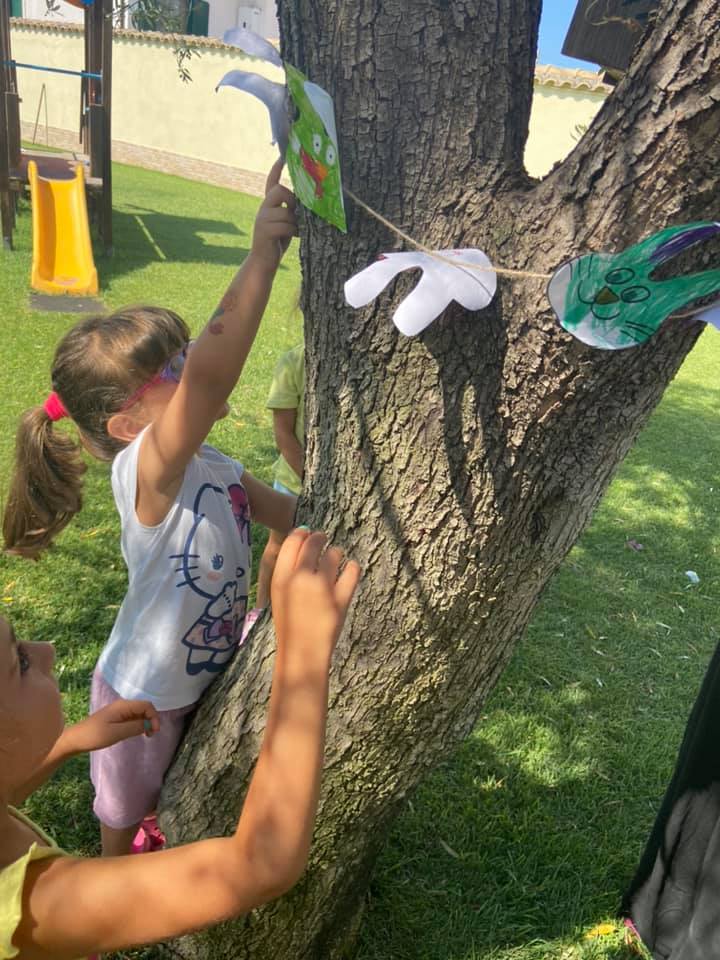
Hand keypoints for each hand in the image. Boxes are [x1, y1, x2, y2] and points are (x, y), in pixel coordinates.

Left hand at [65, 699, 160, 754]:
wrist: (75, 739)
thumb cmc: (95, 735)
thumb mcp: (116, 732)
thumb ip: (134, 727)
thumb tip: (149, 724)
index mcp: (123, 706)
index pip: (147, 705)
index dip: (154, 717)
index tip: (154, 732)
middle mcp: (123, 706)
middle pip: (144, 708)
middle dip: (151, 720)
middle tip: (150, 735)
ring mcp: (119, 712)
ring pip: (139, 714)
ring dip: (145, 723)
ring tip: (146, 736)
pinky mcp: (116, 719)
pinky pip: (132, 718)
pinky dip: (138, 725)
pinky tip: (137, 734)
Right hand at [250, 159, 297, 269]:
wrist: (263, 262)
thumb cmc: (277, 242)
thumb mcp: (286, 223)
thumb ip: (291, 211)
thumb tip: (308, 203)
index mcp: (268, 205)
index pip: (271, 182)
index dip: (276, 169)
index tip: (282, 157)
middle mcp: (263, 208)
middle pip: (280, 190)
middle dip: (292, 200)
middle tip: (297, 213)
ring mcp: (262, 219)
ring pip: (286, 211)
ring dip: (296, 221)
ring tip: (298, 230)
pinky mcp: (265, 231)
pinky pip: (285, 224)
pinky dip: (294, 230)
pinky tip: (296, 235)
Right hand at [271, 528, 360, 660]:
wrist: (301, 653)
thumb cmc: (289, 623)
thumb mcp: (280, 595)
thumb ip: (288, 570)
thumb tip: (303, 539)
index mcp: (281, 577)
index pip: (294, 540)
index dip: (302, 533)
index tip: (308, 534)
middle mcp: (300, 578)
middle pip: (314, 542)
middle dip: (320, 538)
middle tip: (324, 541)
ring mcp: (322, 588)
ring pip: (334, 554)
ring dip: (336, 554)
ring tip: (336, 559)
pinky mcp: (341, 599)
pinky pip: (352, 571)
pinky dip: (353, 568)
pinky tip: (351, 569)